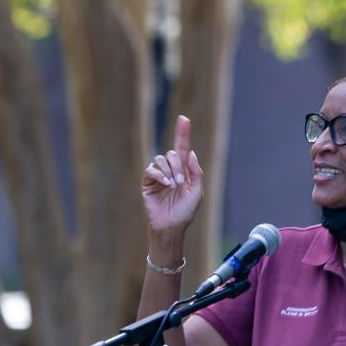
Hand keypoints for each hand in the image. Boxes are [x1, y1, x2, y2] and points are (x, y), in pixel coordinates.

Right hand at [142, 115, 203, 233]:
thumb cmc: (185, 212)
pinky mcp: (147, 182)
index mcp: (184, 171)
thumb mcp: (197, 192)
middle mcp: (171, 170)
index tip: (184, 118)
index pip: (183, 148)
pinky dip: (159, 174)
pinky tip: (165, 184)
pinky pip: (150, 170)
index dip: (183, 133)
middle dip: (178, 165)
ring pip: (160, 159)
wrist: (172, 227)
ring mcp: (158, 176)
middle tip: (181, 182)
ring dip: (169, 170)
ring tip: (173, 185)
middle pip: (172, 153)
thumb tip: (191, 153)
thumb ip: (196, 172)